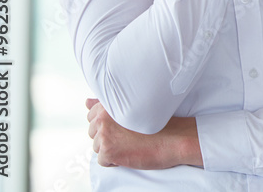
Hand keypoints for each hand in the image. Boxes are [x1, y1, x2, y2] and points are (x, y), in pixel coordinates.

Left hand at [86, 98, 202, 169]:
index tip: (123, 125)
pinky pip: (103, 160)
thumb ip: (106, 105)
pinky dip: (115, 160)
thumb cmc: (159, 122)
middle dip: (107, 136)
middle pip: (93, 132)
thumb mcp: (133, 109)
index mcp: (110, 104)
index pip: (92, 115)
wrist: (176, 138)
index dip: (108, 123)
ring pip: (97, 146)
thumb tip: (87, 102)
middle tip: (129, 135)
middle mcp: (103, 117)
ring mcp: (104, 135)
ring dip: (112, 148)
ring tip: (131, 143)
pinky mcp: (108, 151)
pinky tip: (130, 152)